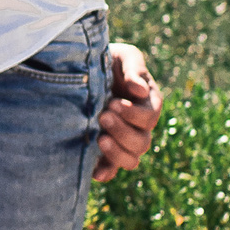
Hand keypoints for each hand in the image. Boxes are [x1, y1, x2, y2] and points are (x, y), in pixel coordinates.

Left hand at [94, 42, 163, 180]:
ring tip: (99, 138)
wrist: (80, 68)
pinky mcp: (105, 151)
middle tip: (103, 116)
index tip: (113, 103)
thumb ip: (133, 69)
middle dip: (123, 132)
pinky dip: (106, 173)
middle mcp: (139, 126)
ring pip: (131, 159)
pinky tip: (94, 171)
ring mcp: (123, 140)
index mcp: (148, 103)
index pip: (150, 117)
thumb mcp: (123, 56)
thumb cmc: (107, 59)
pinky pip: (111, 170)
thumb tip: (139, 90)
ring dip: (117, 152)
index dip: (133, 114)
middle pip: (142, 142)